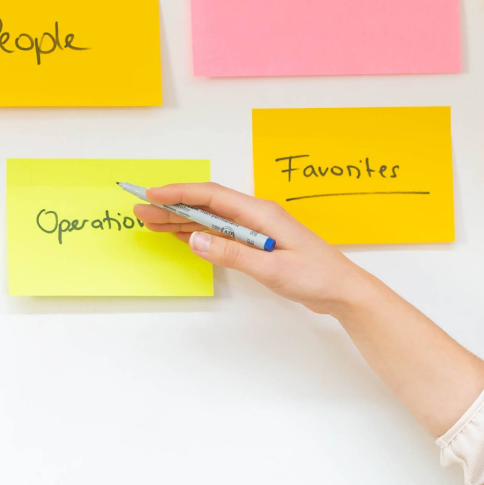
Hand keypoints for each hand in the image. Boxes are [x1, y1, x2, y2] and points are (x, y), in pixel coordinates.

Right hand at [133, 182, 372, 315]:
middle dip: (173, 206)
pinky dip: (199, 234)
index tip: (152, 195)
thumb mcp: (271, 268)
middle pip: (207, 206)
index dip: (179, 194)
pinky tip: (181, 235)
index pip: (212, 196)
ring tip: (151, 222)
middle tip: (140, 211)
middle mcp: (257, 217)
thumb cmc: (316, 277)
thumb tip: (195, 238)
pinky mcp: (259, 245)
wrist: (343, 291)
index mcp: (261, 214)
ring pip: (212, 220)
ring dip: (182, 220)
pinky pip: (222, 234)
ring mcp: (258, 231)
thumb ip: (232, 253)